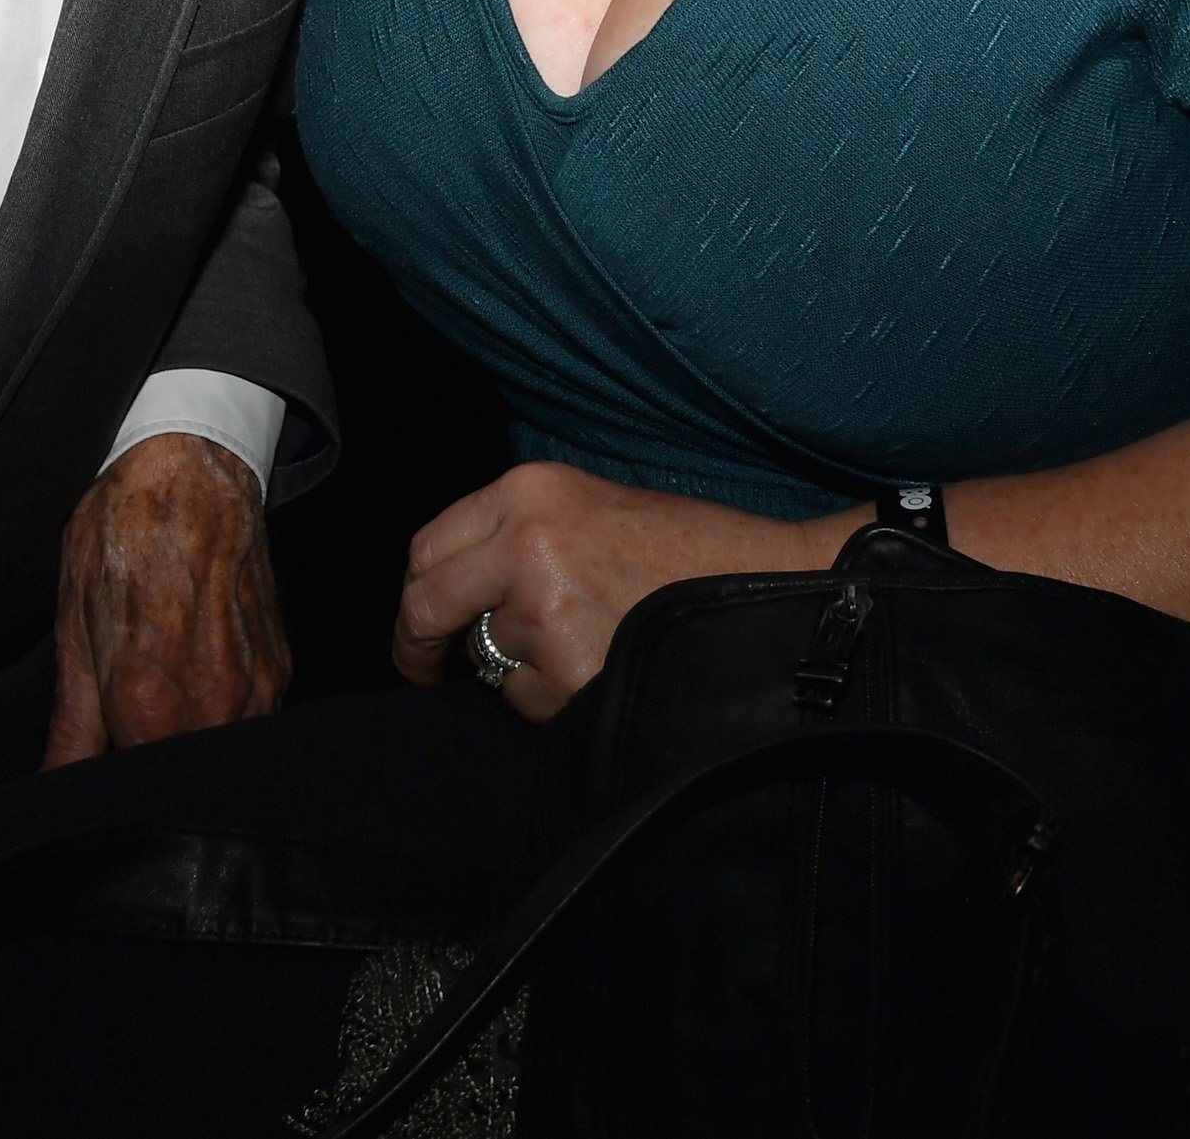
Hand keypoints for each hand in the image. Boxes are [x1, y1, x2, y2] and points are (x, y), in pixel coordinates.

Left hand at [43, 433, 288, 766]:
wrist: (193, 465)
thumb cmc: (127, 532)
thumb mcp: (75, 625)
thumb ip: (71, 726)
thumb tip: (53, 789)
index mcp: (149, 702)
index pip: (131, 794)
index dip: (109, 789)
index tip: (99, 768)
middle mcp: (212, 705)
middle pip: (179, 779)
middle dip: (150, 766)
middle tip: (125, 723)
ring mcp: (256, 690)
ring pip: (218, 755)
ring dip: (190, 740)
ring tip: (165, 687)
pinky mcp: (281, 670)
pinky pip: (251, 721)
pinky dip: (223, 713)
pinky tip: (199, 668)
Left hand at [392, 461, 848, 720]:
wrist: (773, 585)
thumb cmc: (688, 551)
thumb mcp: (589, 509)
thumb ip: (516, 538)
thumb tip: (450, 596)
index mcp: (529, 488)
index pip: (428, 548)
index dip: (416, 596)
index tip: (416, 630)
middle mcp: (526, 540)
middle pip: (426, 602)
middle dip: (418, 646)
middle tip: (427, 670)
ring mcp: (546, 606)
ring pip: (486, 658)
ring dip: (520, 668)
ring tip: (590, 644)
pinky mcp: (570, 669)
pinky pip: (528, 701)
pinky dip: (555, 699)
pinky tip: (606, 668)